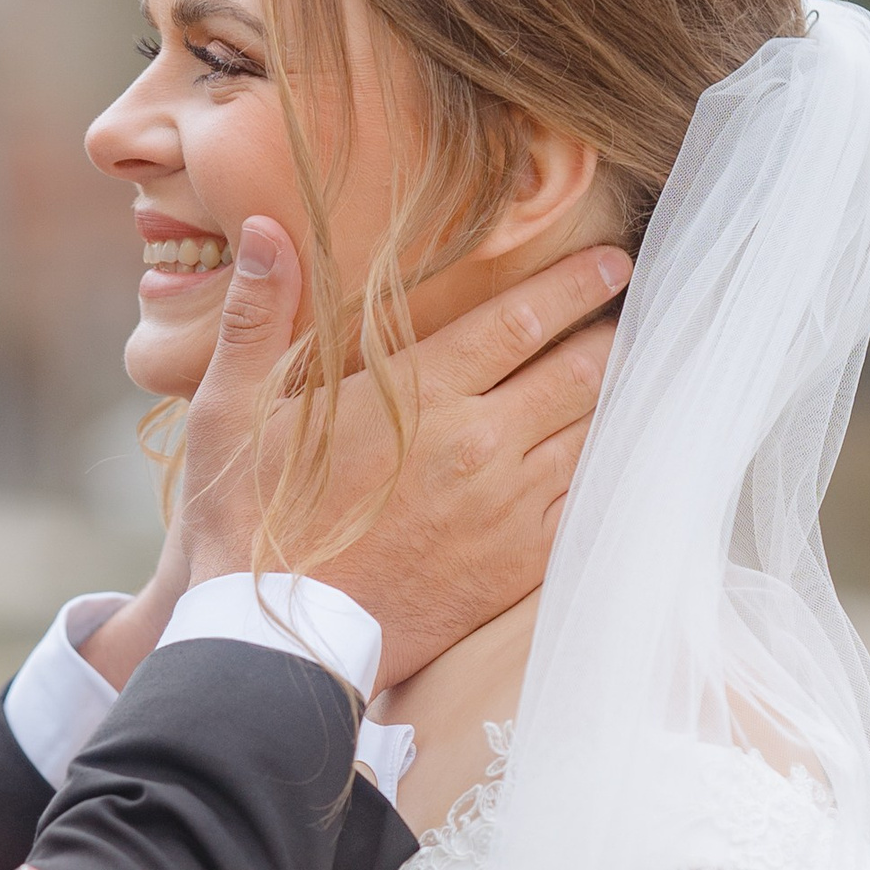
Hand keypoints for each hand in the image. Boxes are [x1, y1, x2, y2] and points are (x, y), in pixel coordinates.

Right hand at [80, 222, 631, 695]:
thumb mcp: (232, 410)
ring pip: (593, 434)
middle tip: (636, 309)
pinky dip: (606, 469)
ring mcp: (505, 508)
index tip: (613, 261)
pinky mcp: (514, 566)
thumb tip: (262, 231)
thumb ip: (257, 315)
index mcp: (420, 393)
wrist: (273, 638)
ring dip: (619, 398)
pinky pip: (584, 502)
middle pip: (580, 370)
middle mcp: (478, 443)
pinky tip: (609, 453)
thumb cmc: (248, 521)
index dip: (579, 283)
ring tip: (634, 373)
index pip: (526, 317)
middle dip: (615, 332)